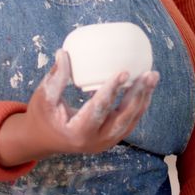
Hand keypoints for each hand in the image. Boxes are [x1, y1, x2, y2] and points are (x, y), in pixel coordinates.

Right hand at [0, 49, 158, 166]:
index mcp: (77, 132)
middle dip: (138, 95)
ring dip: (143, 99)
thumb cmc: (42, 116)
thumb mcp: (43, 98)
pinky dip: (139, 105)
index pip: (99, 109)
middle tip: (148, 74)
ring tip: (152, 77)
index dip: (112, 90)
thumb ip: (55, 77)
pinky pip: (129, 121)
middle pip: (123, 118)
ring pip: (130, 121)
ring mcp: (105, 142)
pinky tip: (146, 87)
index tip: (124, 71)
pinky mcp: (111, 138)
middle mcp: (96, 141)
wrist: (43, 140)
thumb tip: (64, 52)